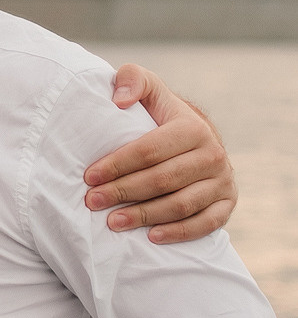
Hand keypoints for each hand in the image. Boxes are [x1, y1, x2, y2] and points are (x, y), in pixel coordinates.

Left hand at [85, 65, 235, 243]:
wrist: (194, 138)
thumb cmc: (159, 115)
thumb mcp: (148, 89)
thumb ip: (132, 79)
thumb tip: (118, 99)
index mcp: (193, 127)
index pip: (149, 150)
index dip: (117, 165)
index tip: (89, 177)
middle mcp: (213, 154)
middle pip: (162, 180)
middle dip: (123, 192)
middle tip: (92, 202)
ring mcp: (223, 181)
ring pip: (181, 205)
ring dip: (145, 216)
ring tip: (112, 222)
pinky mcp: (227, 203)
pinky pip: (205, 224)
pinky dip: (179, 233)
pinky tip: (151, 237)